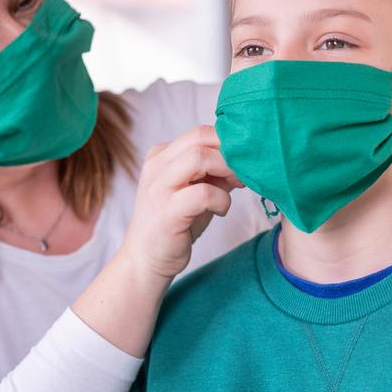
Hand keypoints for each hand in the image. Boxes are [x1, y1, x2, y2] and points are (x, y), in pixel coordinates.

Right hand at [121, 125, 243, 279]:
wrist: (146, 259)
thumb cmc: (175, 224)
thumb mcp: (196, 190)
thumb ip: (215, 172)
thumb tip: (245, 159)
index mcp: (161, 155)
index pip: (200, 132)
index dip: (227, 142)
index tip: (243, 161)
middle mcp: (157, 166)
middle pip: (200, 138)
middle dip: (229, 152)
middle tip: (243, 173)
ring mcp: (159, 187)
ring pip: (199, 158)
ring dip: (226, 170)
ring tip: (234, 187)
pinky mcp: (167, 211)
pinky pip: (203, 193)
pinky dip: (222, 200)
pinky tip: (221, 211)